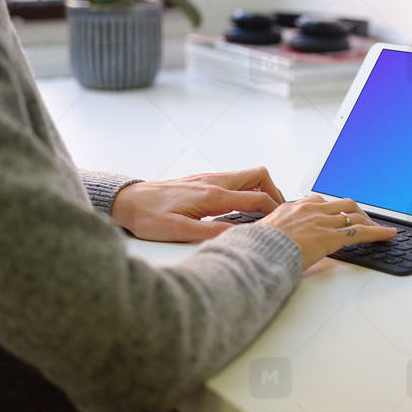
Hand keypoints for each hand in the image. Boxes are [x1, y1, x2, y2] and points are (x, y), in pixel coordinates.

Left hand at [110, 167, 284, 242]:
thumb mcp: (178, 231)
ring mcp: (208, 178)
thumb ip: (211, 233)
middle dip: (274, 192)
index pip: (258, 197)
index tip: (284, 222)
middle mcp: (214, 182)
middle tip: (277, 213)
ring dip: (260, 191)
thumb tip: (240, 235)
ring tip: (261, 214)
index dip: (276, 209)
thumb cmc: (147, 216)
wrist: (127, 201)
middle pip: (259, 175)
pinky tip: (238, 210)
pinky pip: (234, 181)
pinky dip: (245, 191)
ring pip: (247, 176)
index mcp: (212, 195)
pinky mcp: (202, 180)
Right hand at [262, 195, 395, 268]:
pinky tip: (389, 235)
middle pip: (340, 204)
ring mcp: (321, 222)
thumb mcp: (256, 235)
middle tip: (362, 220)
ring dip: (368, 221)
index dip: (330, 208)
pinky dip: (378, 232)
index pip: (316, 201)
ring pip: (353, 215)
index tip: (334, 213)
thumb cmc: (254, 248)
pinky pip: (361, 232)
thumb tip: (249, 239)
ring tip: (378, 228)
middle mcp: (309, 210)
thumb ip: (262, 234)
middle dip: (354, 211)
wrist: (256, 253)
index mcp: (291, 208)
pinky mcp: (330, 236)